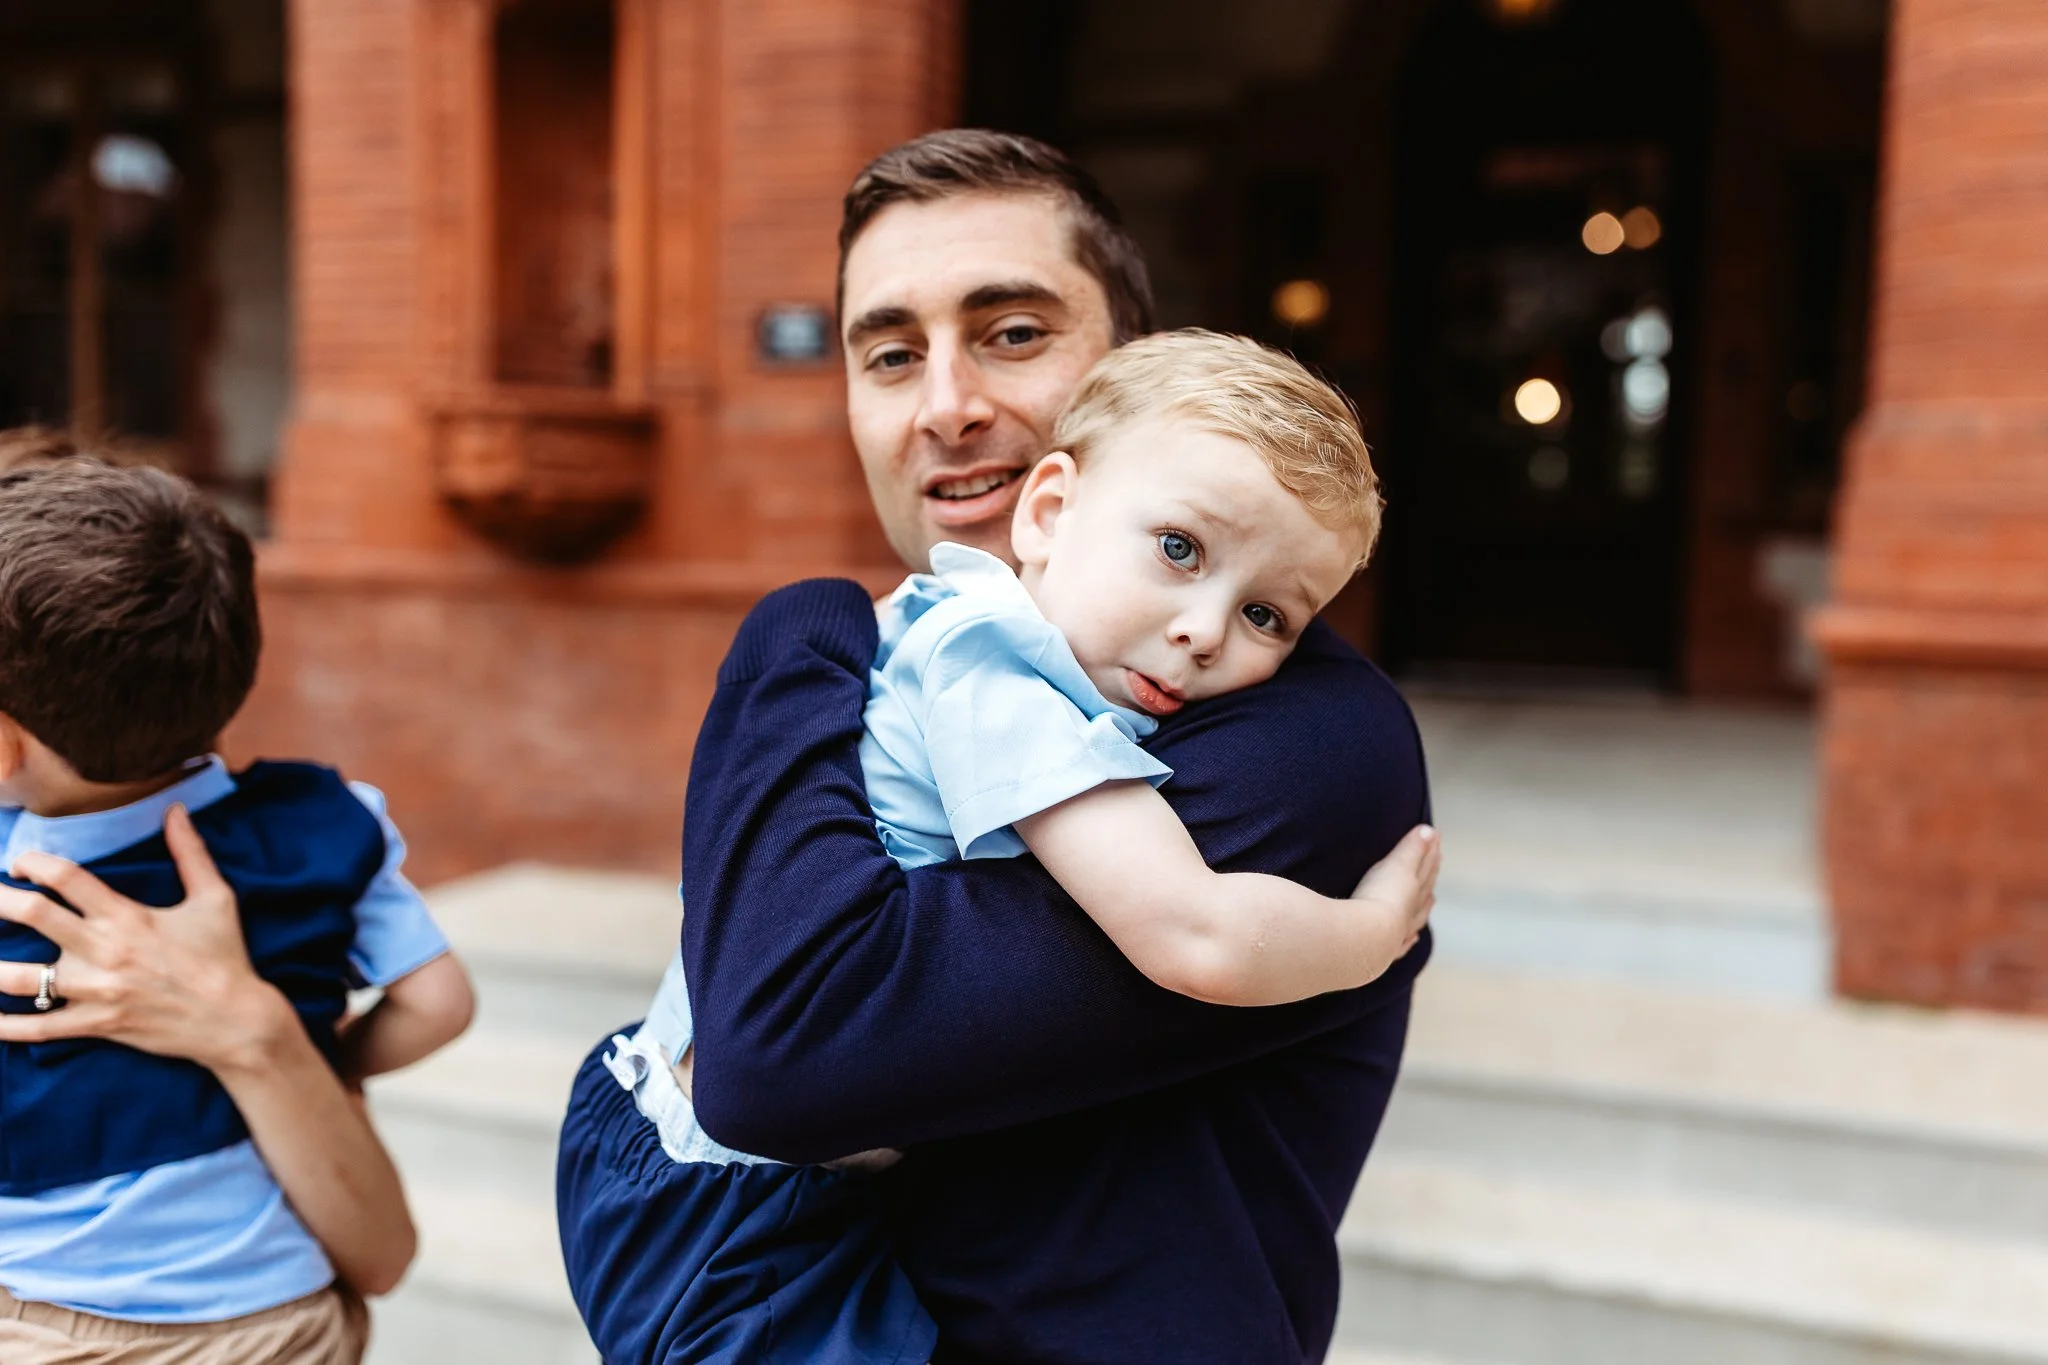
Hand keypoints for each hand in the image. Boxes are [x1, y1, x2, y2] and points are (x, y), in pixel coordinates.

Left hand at [0, 804, 288, 1073]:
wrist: (235, 1020)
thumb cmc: (223, 956)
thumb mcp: (215, 898)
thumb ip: (190, 852)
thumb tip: (175, 809)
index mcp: (127, 916)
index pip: (66, 877)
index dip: (33, 862)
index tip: (20, 864)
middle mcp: (104, 950)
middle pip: (32, 915)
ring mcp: (96, 991)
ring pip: (20, 979)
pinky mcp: (95, 1025)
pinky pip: (38, 1029)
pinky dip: (5, 1026)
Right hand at [1351, 824, 1439, 959]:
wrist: (1366, 936)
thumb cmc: (1379, 897)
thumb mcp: (1396, 865)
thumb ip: (1412, 848)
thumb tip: (1431, 832)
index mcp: (1412, 889)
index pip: (1425, 869)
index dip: (1430, 856)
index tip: (1436, 843)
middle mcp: (1410, 911)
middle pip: (1424, 891)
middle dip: (1430, 876)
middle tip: (1436, 864)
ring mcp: (1399, 932)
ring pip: (1416, 917)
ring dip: (1423, 907)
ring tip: (1430, 899)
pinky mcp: (1384, 950)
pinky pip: (1402, 944)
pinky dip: (1409, 940)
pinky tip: (1413, 940)